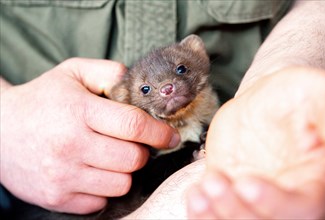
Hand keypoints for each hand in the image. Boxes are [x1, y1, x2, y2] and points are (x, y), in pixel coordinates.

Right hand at [0, 58, 179, 213]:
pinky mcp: (57, 197)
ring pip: (121, 183)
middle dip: (142, 152)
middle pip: (133, 159)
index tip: (170, 136)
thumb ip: (109, 73)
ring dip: (124, 171)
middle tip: (132, 143)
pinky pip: (101, 202)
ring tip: (110, 156)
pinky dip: (104, 189)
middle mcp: (70, 145)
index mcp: (78, 111)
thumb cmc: (42, 99)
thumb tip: (139, 86)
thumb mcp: (73, 72)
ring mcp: (63, 175)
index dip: (160, 132)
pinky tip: (93, 172)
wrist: (0, 130)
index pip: (134, 126)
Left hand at [186, 67, 324, 218]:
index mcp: (316, 181)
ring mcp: (255, 199)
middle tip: (213, 184)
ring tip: (197, 193)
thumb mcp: (315, 95)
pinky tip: (194, 198)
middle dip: (235, 210)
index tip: (247, 184)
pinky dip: (202, 214)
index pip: (304, 208)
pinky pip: (216, 215)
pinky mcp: (230, 194)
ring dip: (214, 215)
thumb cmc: (292, 98)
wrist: (260, 105)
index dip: (274, 203)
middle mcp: (286, 196)